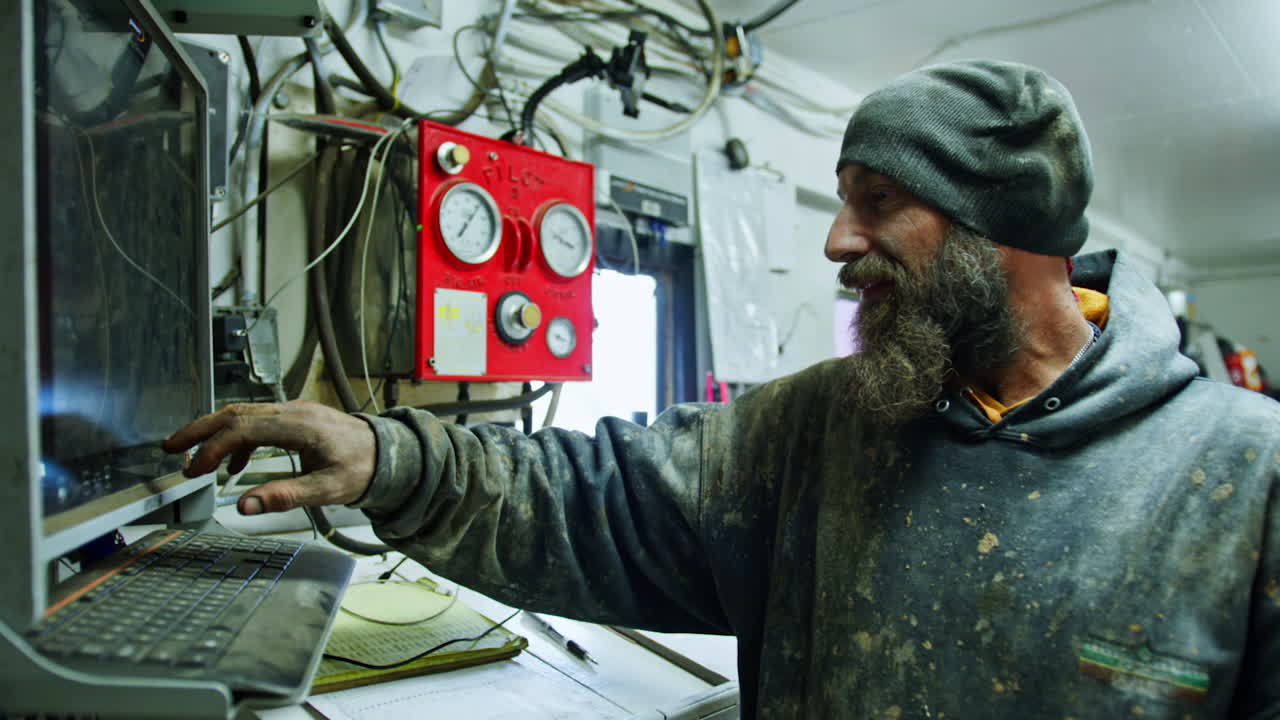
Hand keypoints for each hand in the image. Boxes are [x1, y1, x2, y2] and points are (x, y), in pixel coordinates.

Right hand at [162, 401, 375, 515]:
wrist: (388, 453)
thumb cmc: (362, 469)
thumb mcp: (327, 489)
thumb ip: (285, 497)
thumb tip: (245, 506)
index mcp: (299, 425)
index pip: (242, 429)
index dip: (213, 448)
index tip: (194, 470)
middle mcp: (293, 411)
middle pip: (235, 413)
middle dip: (199, 430)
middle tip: (170, 448)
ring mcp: (294, 411)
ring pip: (243, 413)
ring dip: (214, 432)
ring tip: (192, 458)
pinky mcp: (296, 417)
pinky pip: (257, 421)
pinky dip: (237, 438)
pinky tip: (233, 464)